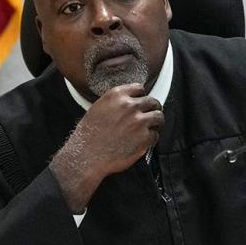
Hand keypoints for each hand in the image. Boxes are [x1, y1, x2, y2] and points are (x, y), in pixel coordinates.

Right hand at [50, 84, 163, 211]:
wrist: (86, 156)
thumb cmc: (88, 136)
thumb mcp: (98, 109)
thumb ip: (115, 104)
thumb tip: (128, 104)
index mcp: (117, 95)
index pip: (139, 88)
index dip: (141, 97)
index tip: (141, 103)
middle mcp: (129, 105)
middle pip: (152, 101)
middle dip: (152, 109)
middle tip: (150, 116)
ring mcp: (139, 121)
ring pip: (159, 117)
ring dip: (156, 123)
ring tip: (152, 129)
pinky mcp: (144, 137)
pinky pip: (155, 135)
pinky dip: (151, 139)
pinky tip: (143, 142)